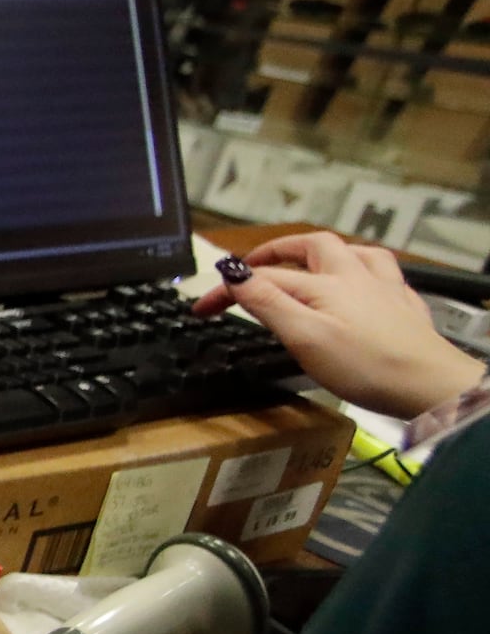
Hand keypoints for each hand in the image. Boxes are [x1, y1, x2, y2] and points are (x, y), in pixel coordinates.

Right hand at [191, 232, 481, 419]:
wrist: (430, 385)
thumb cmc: (368, 366)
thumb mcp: (304, 337)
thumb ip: (267, 302)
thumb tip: (233, 272)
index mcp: (324, 284)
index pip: (263, 278)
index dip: (228, 289)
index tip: (202, 307)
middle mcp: (354, 277)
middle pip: (311, 248)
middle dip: (278, 251)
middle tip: (254, 265)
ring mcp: (384, 289)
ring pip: (351, 253)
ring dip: (322, 253)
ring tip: (307, 262)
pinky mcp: (404, 307)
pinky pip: (382, 272)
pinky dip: (362, 269)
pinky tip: (363, 280)